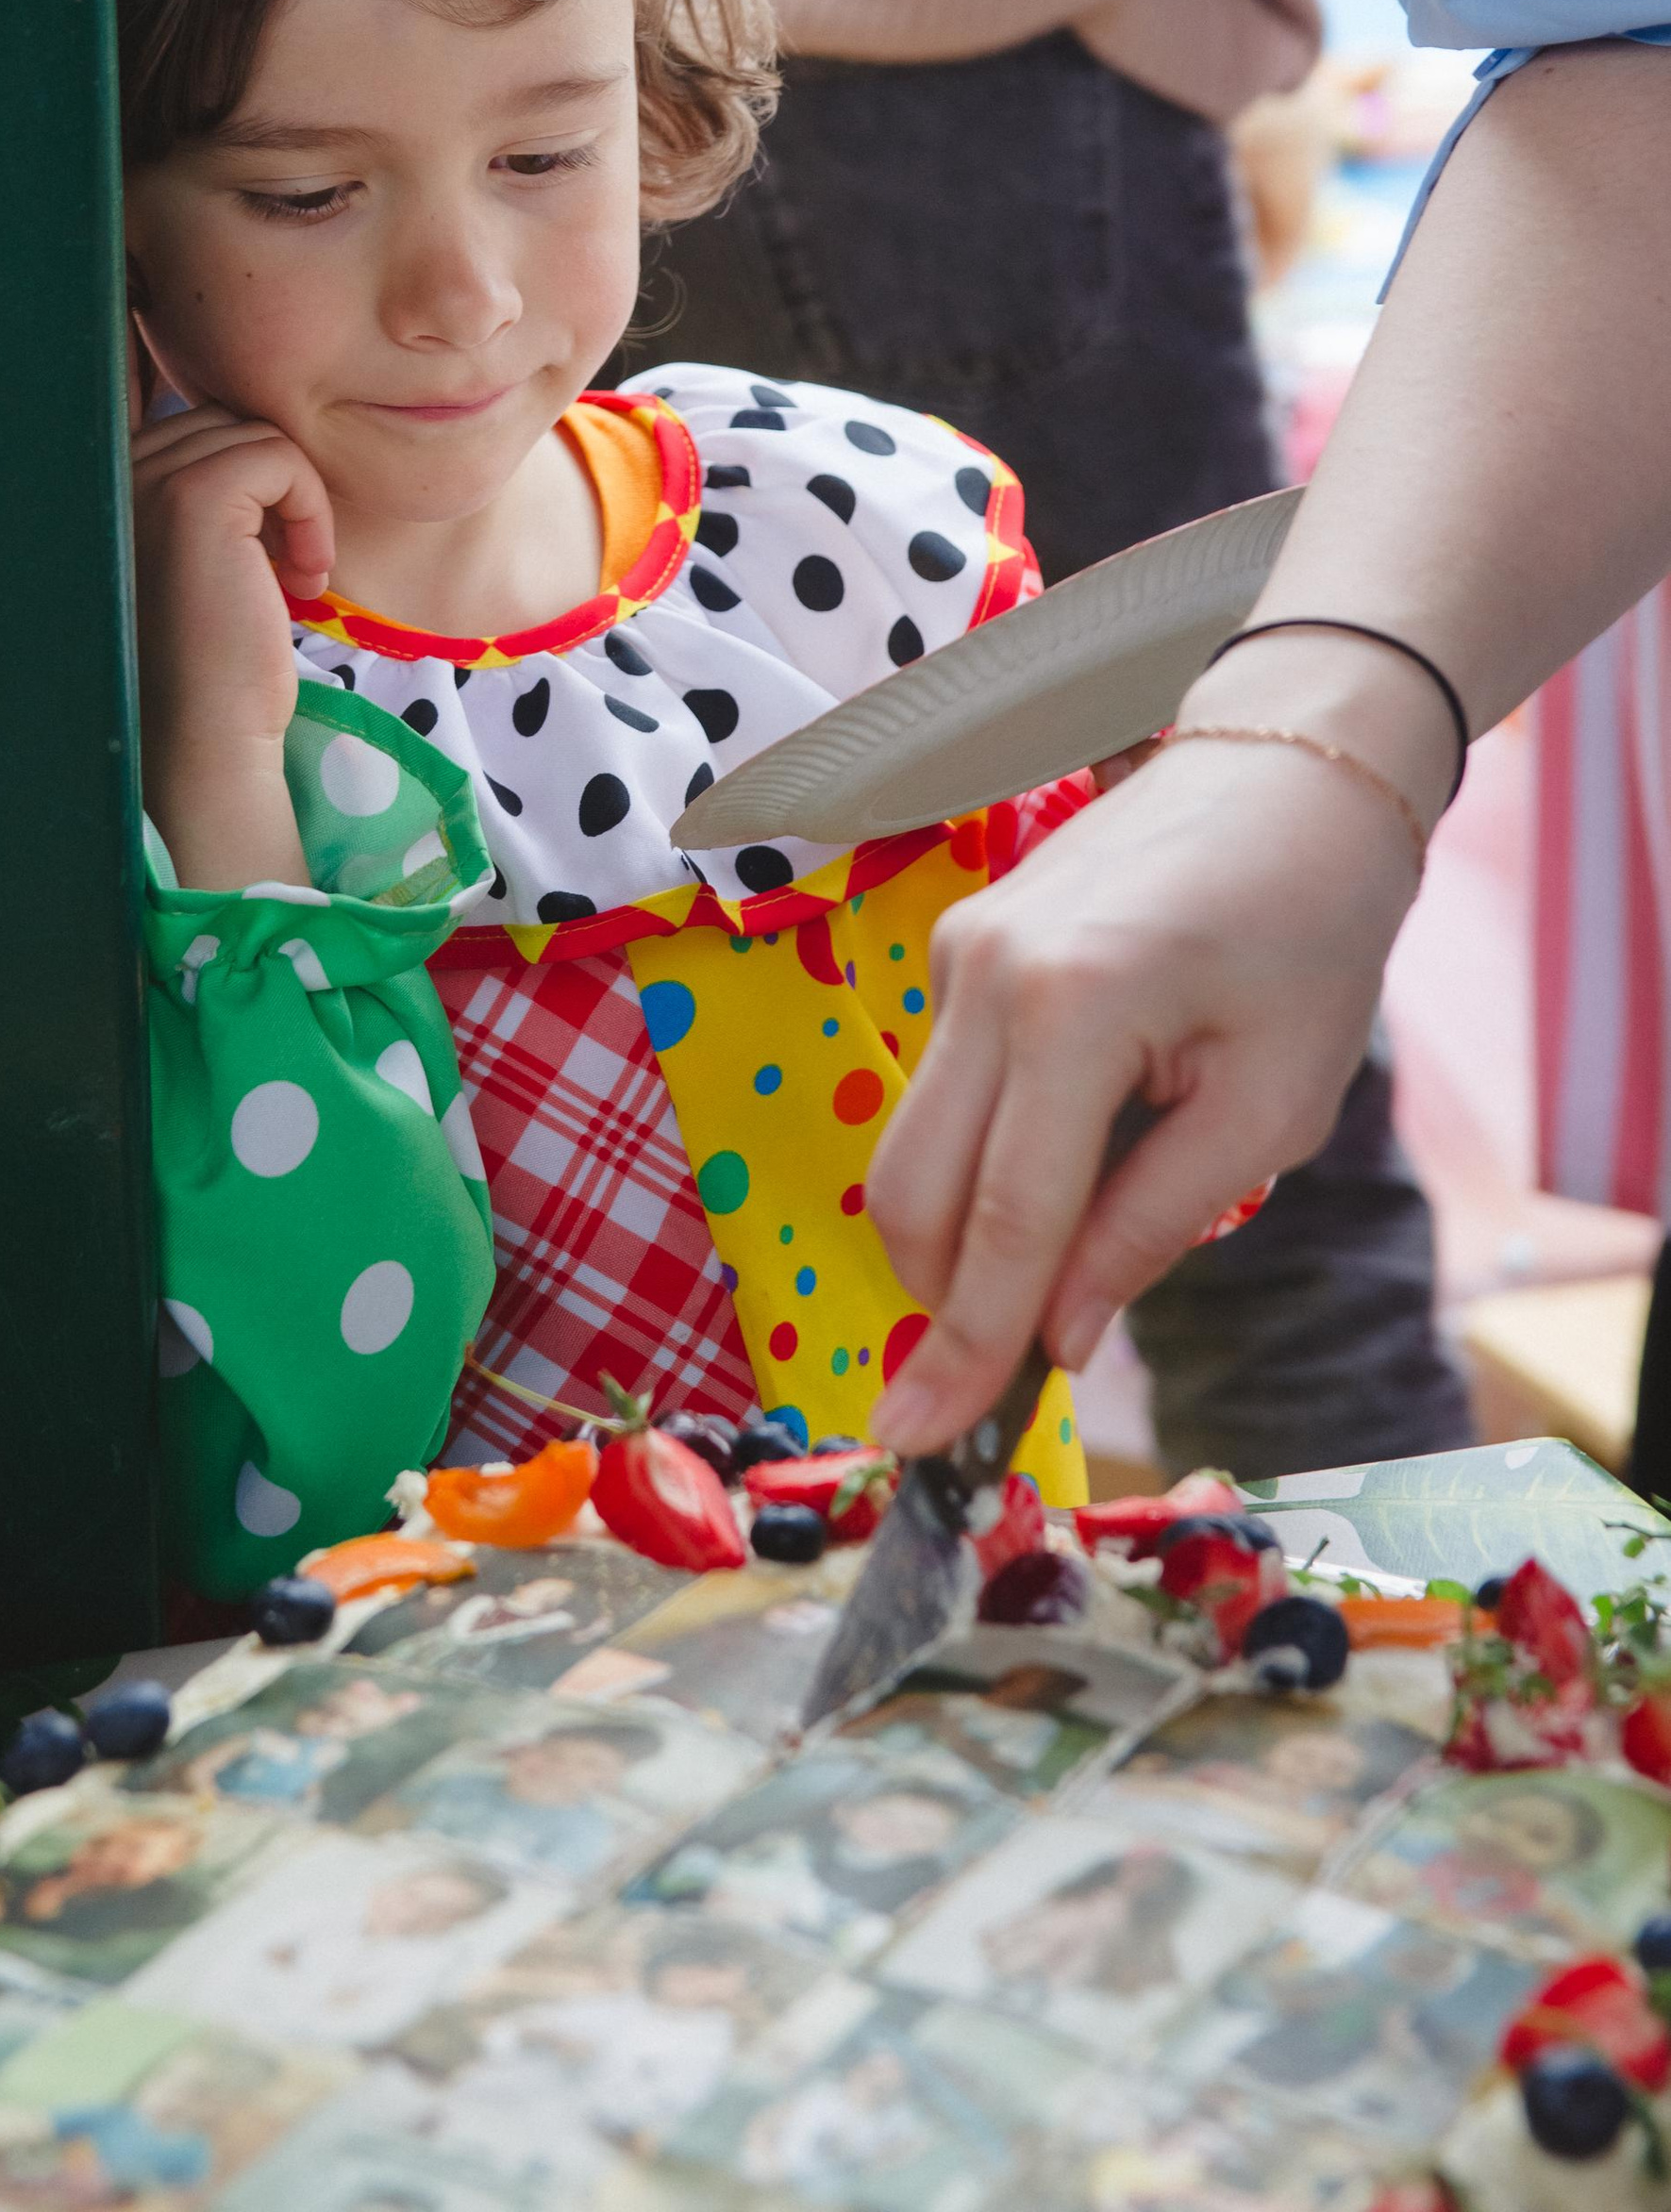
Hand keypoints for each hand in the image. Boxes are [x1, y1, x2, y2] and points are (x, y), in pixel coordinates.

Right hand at [132, 401, 335, 889]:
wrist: (205, 739)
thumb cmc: (212, 663)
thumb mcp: (200, 562)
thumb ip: (203, 498)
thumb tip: (258, 433)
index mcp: (105, 489)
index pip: (197, 431)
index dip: (249, 484)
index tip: (264, 557)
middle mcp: (113, 477)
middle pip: (227, 424)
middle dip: (274, 489)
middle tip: (285, 568)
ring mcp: (148, 484)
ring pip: (258, 437)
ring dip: (298, 503)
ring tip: (293, 576)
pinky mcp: (195, 499)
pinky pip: (282, 457)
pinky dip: (311, 509)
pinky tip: (301, 577)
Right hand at [866, 701, 1429, 1453]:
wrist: (1288, 770)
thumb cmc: (1308, 934)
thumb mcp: (1268, 1106)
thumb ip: (1151, 1222)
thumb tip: (1056, 1336)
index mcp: (1070, 1009)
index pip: (1005, 1221)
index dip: (968, 1347)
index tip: (917, 1444)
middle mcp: (982, 975)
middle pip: (915, 1193)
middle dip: (939, 1308)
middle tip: (972, 1403)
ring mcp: (955, 952)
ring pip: (908, 1150)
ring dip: (957, 1242)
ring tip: (1045, 1287)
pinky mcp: (955, 947)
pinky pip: (940, 1094)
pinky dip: (978, 1167)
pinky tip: (1062, 1174)